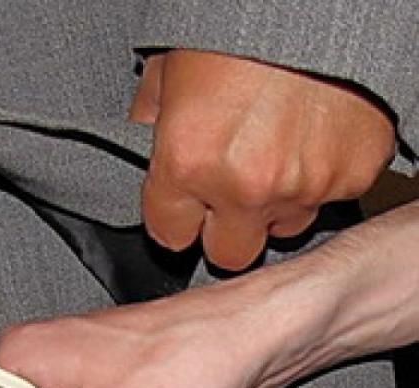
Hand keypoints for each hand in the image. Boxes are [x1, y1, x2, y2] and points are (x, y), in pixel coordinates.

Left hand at [130, 50, 394, 269]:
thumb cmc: (238, 20)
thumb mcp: (169, 68)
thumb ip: (152, 126)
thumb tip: (146, 155)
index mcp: (188, 160)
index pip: (170, 236)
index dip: (177, 219)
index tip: (185, 207)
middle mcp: (245, 185)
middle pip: (228, 254)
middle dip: (226, 228)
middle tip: (231, 188)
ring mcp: (304, 184)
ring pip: (283, 227)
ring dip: (275, 201)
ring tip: (277, 149)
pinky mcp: (352, 173)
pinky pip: (328, 197)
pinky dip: (320, 175)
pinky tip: (312, 136)